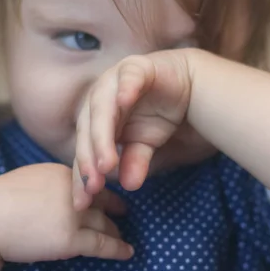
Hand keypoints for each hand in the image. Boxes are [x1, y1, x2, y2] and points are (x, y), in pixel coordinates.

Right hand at [0, 163, 133, 262]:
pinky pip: (102, 244)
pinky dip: (118, 249)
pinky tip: (127, 252)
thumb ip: (46, 186)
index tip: (109, 196)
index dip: (102, 190)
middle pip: (101, 200)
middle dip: (116, 207)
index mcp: (60, 173)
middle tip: (125, 212)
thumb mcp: (26, 182)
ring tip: (123, 237)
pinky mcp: (70, 238)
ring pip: (104, 223)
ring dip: (116, 231)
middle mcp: (72, 190)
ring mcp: (73, 214)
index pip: (89, 182)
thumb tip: (53, 198)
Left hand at [72, 49, 213, 209]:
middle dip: (89, 159)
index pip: (84, 150)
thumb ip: (134, 161)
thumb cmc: (160, 115)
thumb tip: (129, 186)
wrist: (187, 86)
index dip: (82, 177)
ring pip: (101, 107)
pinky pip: (128, 77)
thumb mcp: (146, 145)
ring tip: (105, 162)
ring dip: (102, 133)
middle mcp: (99, 99)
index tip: (82, 203)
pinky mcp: (136, 67)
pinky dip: (126, 88)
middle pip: (87, 129)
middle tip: (93, 186)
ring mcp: (114, 80)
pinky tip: (125, 102)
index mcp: (95, 119)